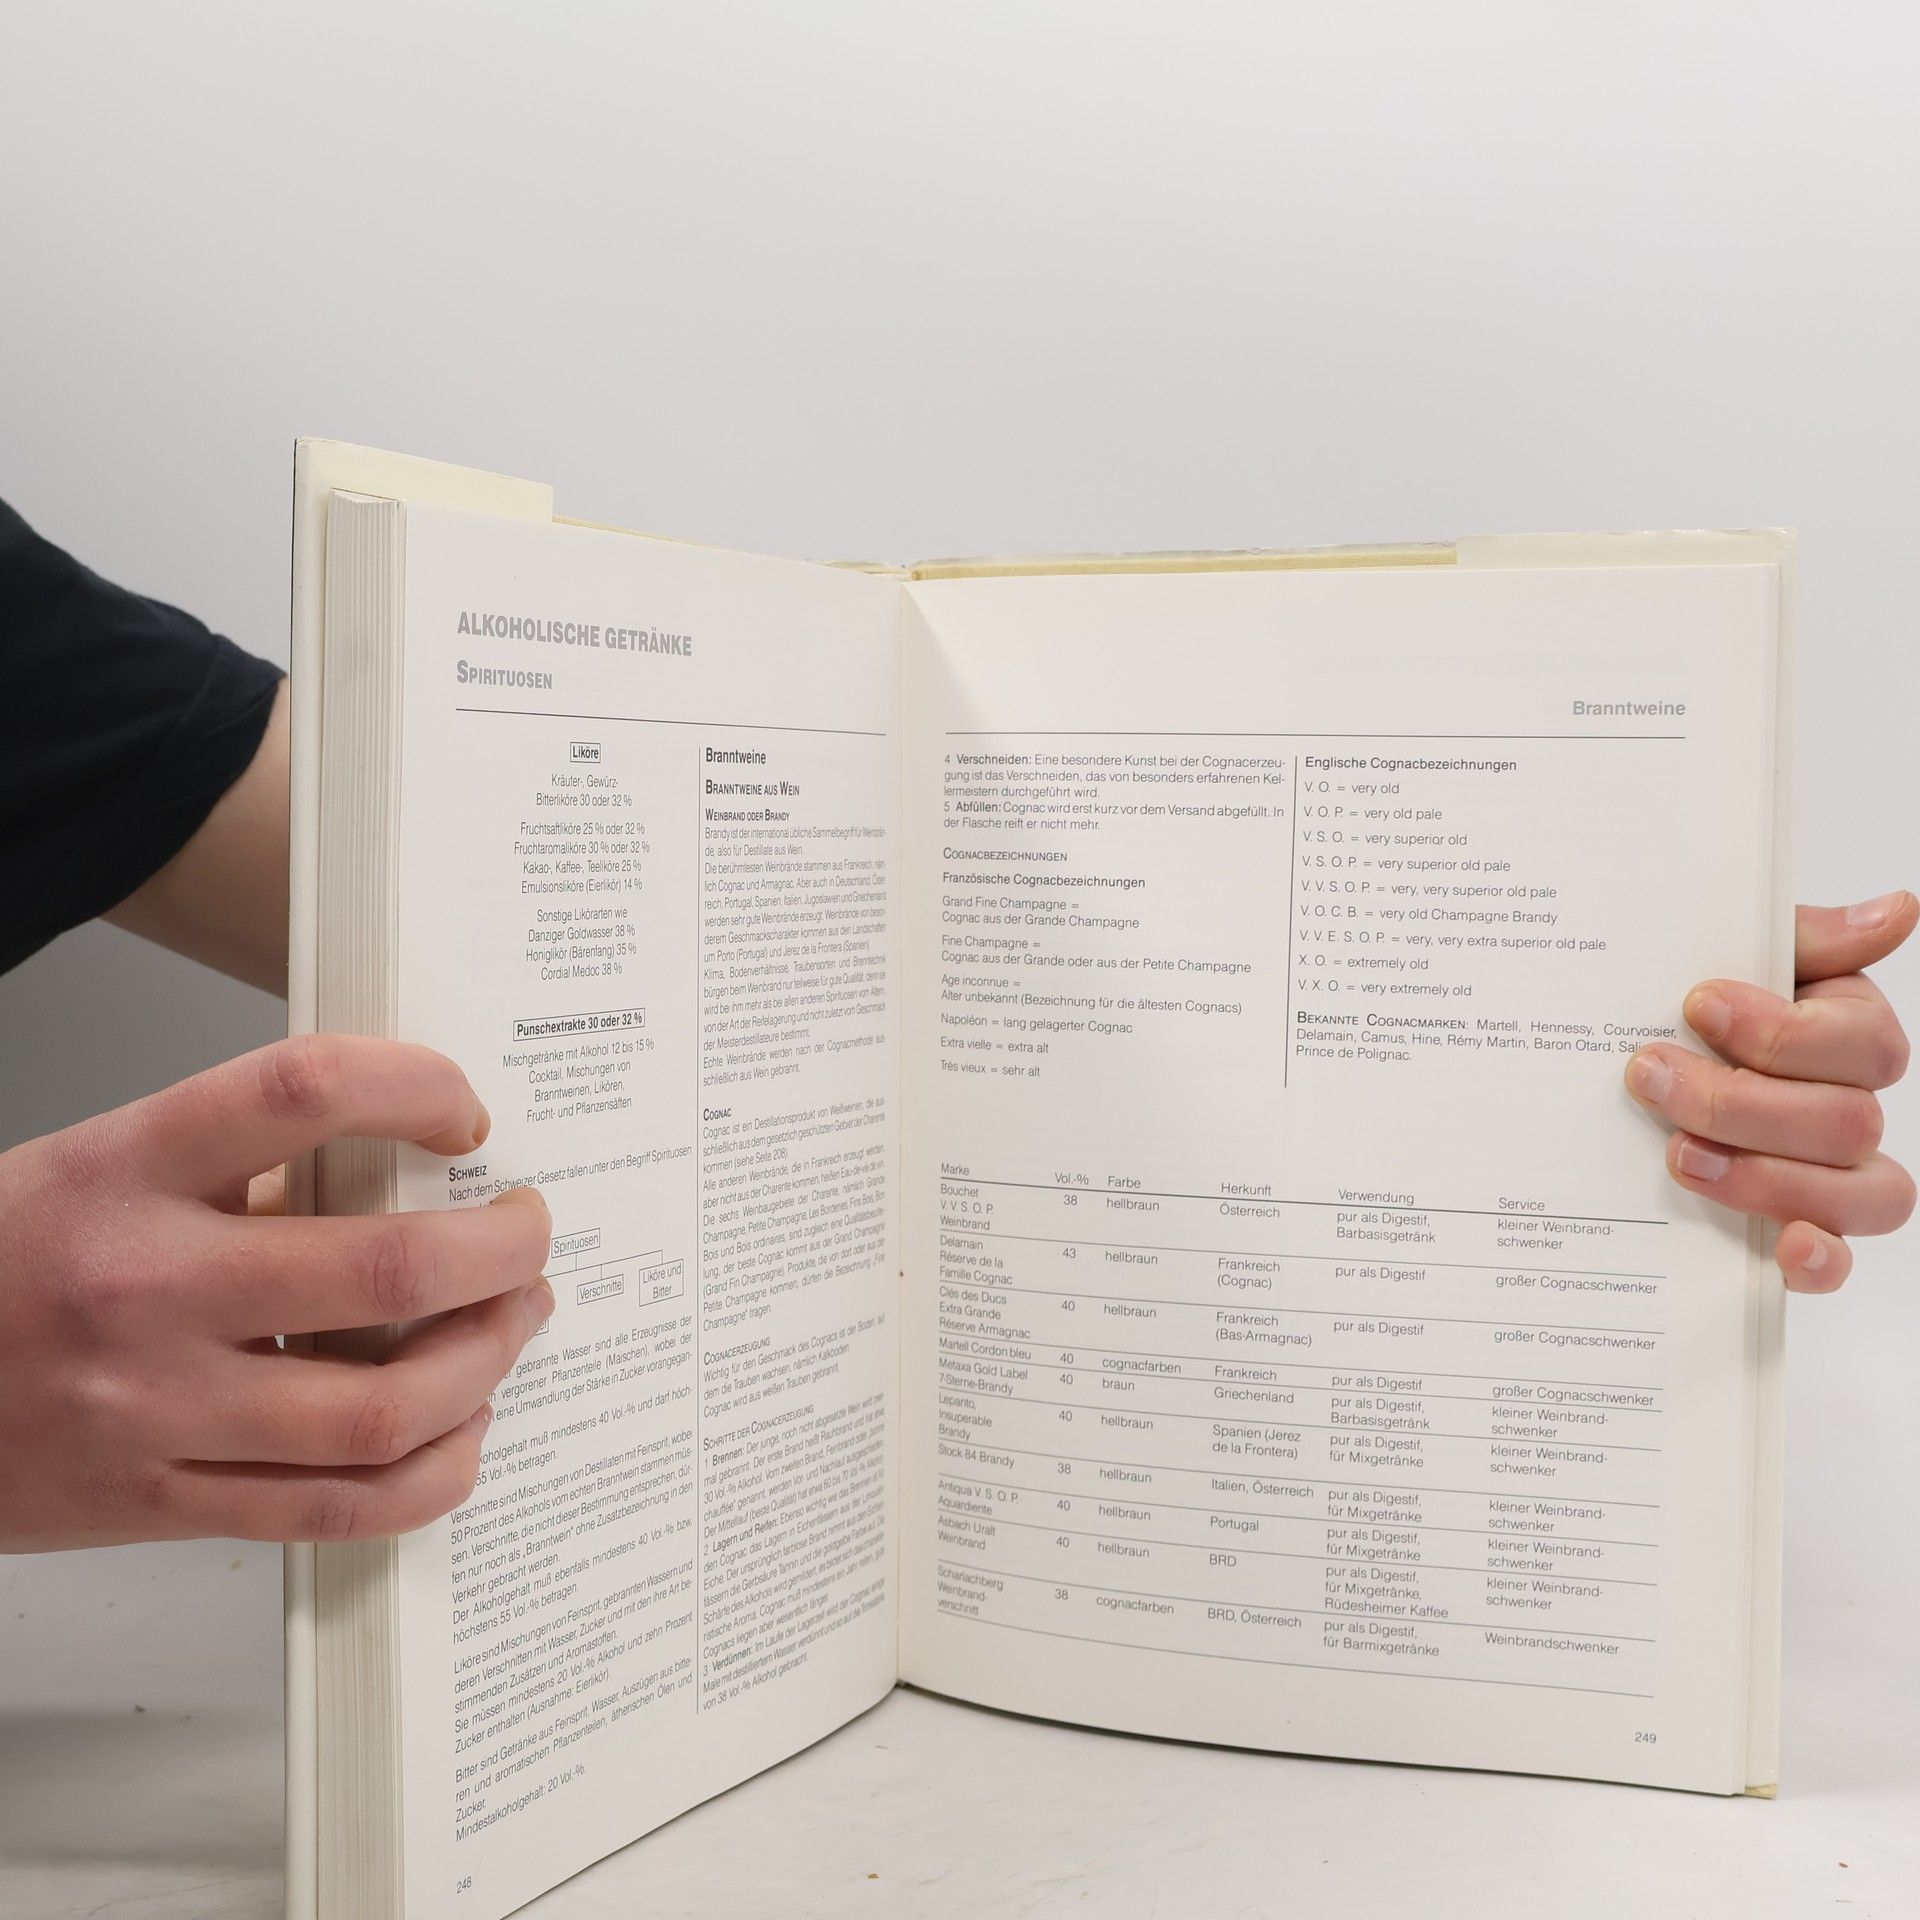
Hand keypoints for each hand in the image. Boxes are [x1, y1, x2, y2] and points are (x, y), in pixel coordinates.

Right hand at [0, 1035, 552, 1551]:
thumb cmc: (2, 1264)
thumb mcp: (100, 1169)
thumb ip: (239, 1169)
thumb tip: (404, 1171)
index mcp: (126, 1169)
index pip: (304, 1089)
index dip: (417, 1087)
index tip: (466, 1111)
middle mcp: (143, 1286)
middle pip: (383, 1266)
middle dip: (502, 1249)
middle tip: (530, 1231)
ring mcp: (151, 1408)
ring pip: (381, 1407)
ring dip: (487, 1361)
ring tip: (514, 1322)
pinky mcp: (156, 1505)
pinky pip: (334, 1508)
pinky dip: (430, 1472)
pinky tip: (460, 1431)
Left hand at [1625, 892, 1916, 1291]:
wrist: (1643, 1048)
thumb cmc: (1698, 1000)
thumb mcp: (1742, 956)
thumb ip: (1812, 938)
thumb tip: (1899, 909)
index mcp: (1850, 1034)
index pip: (1860, 1044)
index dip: (1782, 1031)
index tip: (1696, 1002)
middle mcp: (1854, 1106)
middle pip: (1846, 1123)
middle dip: (1741, 1102)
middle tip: (1650, 1074)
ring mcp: (1835, 1174)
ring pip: (1857, 1193)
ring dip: (1765, 1176)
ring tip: (1678, 1154)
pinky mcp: (1799, 1227)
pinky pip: (1839, 1258)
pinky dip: (1820, 1261)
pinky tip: (1784, 1251)